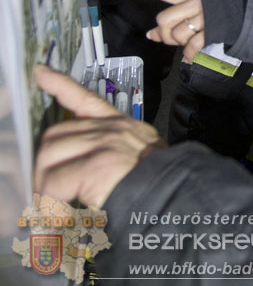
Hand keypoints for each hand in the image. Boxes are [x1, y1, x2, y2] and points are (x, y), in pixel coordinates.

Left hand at [34, 66, 165, 207]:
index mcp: (121, 126)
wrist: (177, 194)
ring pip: (50, 155)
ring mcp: (104, 142)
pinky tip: (55, 213)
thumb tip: (79, 178)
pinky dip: (50, 200)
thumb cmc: (161, 184)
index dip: (61, 85)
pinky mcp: (96, 163)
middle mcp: (111, 129)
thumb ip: (110, 158)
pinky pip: (55, 180)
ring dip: (44, 183)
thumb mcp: (140, 159)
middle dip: (45, 163)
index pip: (86, 99)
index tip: (42, 72)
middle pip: (56, 134)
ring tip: (52, 206)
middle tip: (47, 190)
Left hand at [114, 0, 205, 60]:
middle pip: (163, 21)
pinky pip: (190, 47)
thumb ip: (170, 21)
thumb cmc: (211, 13)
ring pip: (176, 35)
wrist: (241, 16)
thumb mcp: (190, 10)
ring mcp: (202, 16)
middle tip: (173, 37)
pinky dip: (189, 54)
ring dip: (179, 43)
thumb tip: (150, 35)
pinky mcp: (210, 30)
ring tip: (189, 39)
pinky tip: (192, 52)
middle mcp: (193, 2)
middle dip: (164, 35)